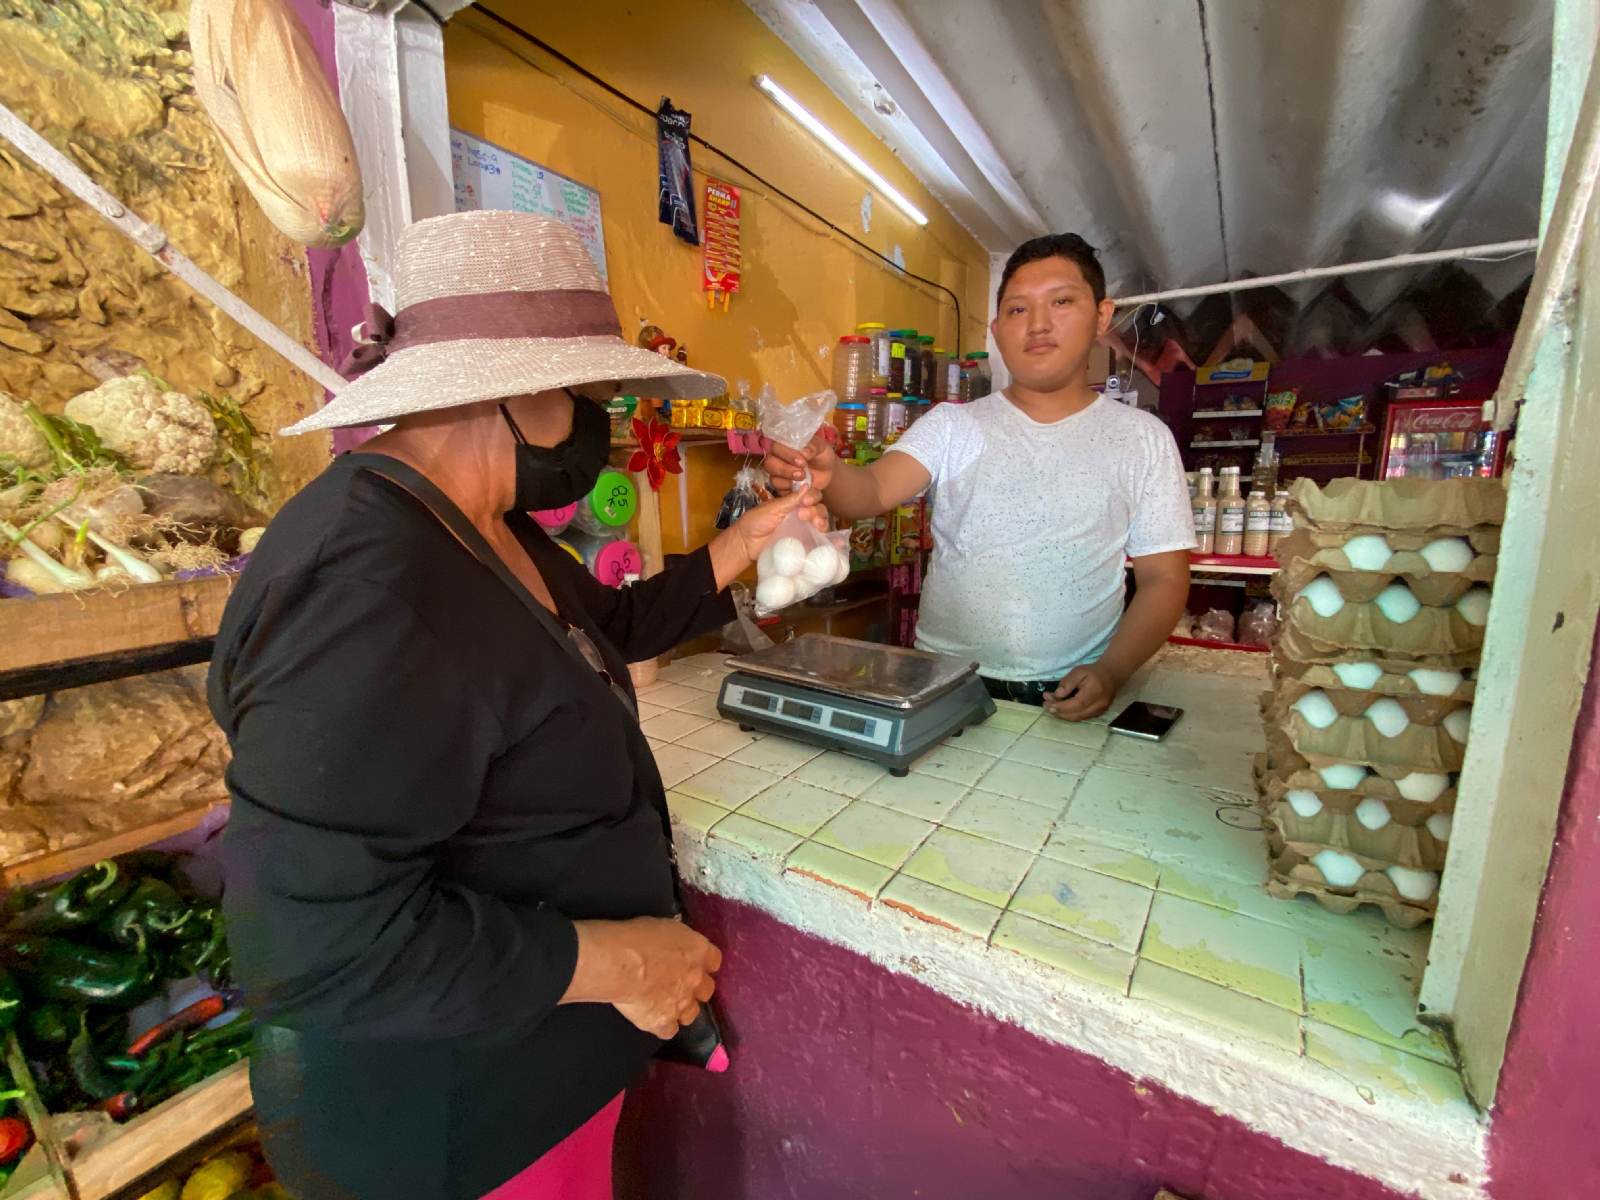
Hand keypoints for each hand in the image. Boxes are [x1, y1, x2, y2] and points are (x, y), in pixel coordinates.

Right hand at [564, 917, 722, 1039]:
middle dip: (695, 988)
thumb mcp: (664, 927)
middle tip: (677, 985)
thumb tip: (673, 944)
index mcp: (698, 952)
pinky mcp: (664, 1023)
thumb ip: (676, 941)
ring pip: (691, 1014)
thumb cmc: (638, 938)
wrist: (621, 965)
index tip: (693, 963)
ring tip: (663, 1004)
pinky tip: (651, 1018)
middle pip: (707, 989)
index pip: (714, 960)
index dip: (704, 963)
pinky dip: (661, 1026)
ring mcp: (682, 1005)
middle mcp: (696, 980)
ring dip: (681, 1010)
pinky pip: (669, 1031)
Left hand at [729, 486, 827, 559]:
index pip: (812, 496)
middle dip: (815, 510)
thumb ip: (790, 500)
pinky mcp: (804, 545)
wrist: (746, 544)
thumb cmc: (756, 522)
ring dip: (822, 523)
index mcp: (794, 503)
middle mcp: (802, 516)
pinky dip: (832, 543)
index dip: (812, 496)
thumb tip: (806, 486)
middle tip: (802, 515)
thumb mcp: (772, 508)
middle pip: (819, 509)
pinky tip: (838, 544)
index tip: (805, 501)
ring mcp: (804, 531)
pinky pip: (820, 543)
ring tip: (815, 525)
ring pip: (822, 524)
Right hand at [762, 432, 835, 495]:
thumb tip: (804, 452)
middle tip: (802, 474)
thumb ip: (813, 447)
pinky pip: (781, 492)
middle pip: (769, 464)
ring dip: (788, 482)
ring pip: (773, 479)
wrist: (827, 471)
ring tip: (805, 480)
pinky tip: (803, 489)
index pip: (776, 447)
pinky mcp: (782, 488)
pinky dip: (792, 492)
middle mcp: (776, 458)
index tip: (802, 461)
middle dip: (785, 470)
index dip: (787, 455)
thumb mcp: (821, 447)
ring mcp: (777, 474)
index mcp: (783, 445)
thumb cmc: (820, 454)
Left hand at [1043, 664, 1119, 721]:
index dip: (1061, 707)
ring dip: (1062, 714)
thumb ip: (1068, 682)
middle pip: (1076, 714)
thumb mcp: (1079, 671)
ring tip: (1051, 705)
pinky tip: (1061, 708)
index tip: (1047, 704)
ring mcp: (1100, 711)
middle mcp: (1099, 704)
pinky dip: (1069, 714)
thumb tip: (1057, 695)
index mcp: (1095, 691)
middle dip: (1058, 711)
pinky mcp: (1098, 714)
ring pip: (1077, 718)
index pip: (1076, 704)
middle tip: (1045, 704)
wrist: (1111, 675)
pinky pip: (1081, 717)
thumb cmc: (1093, 671)